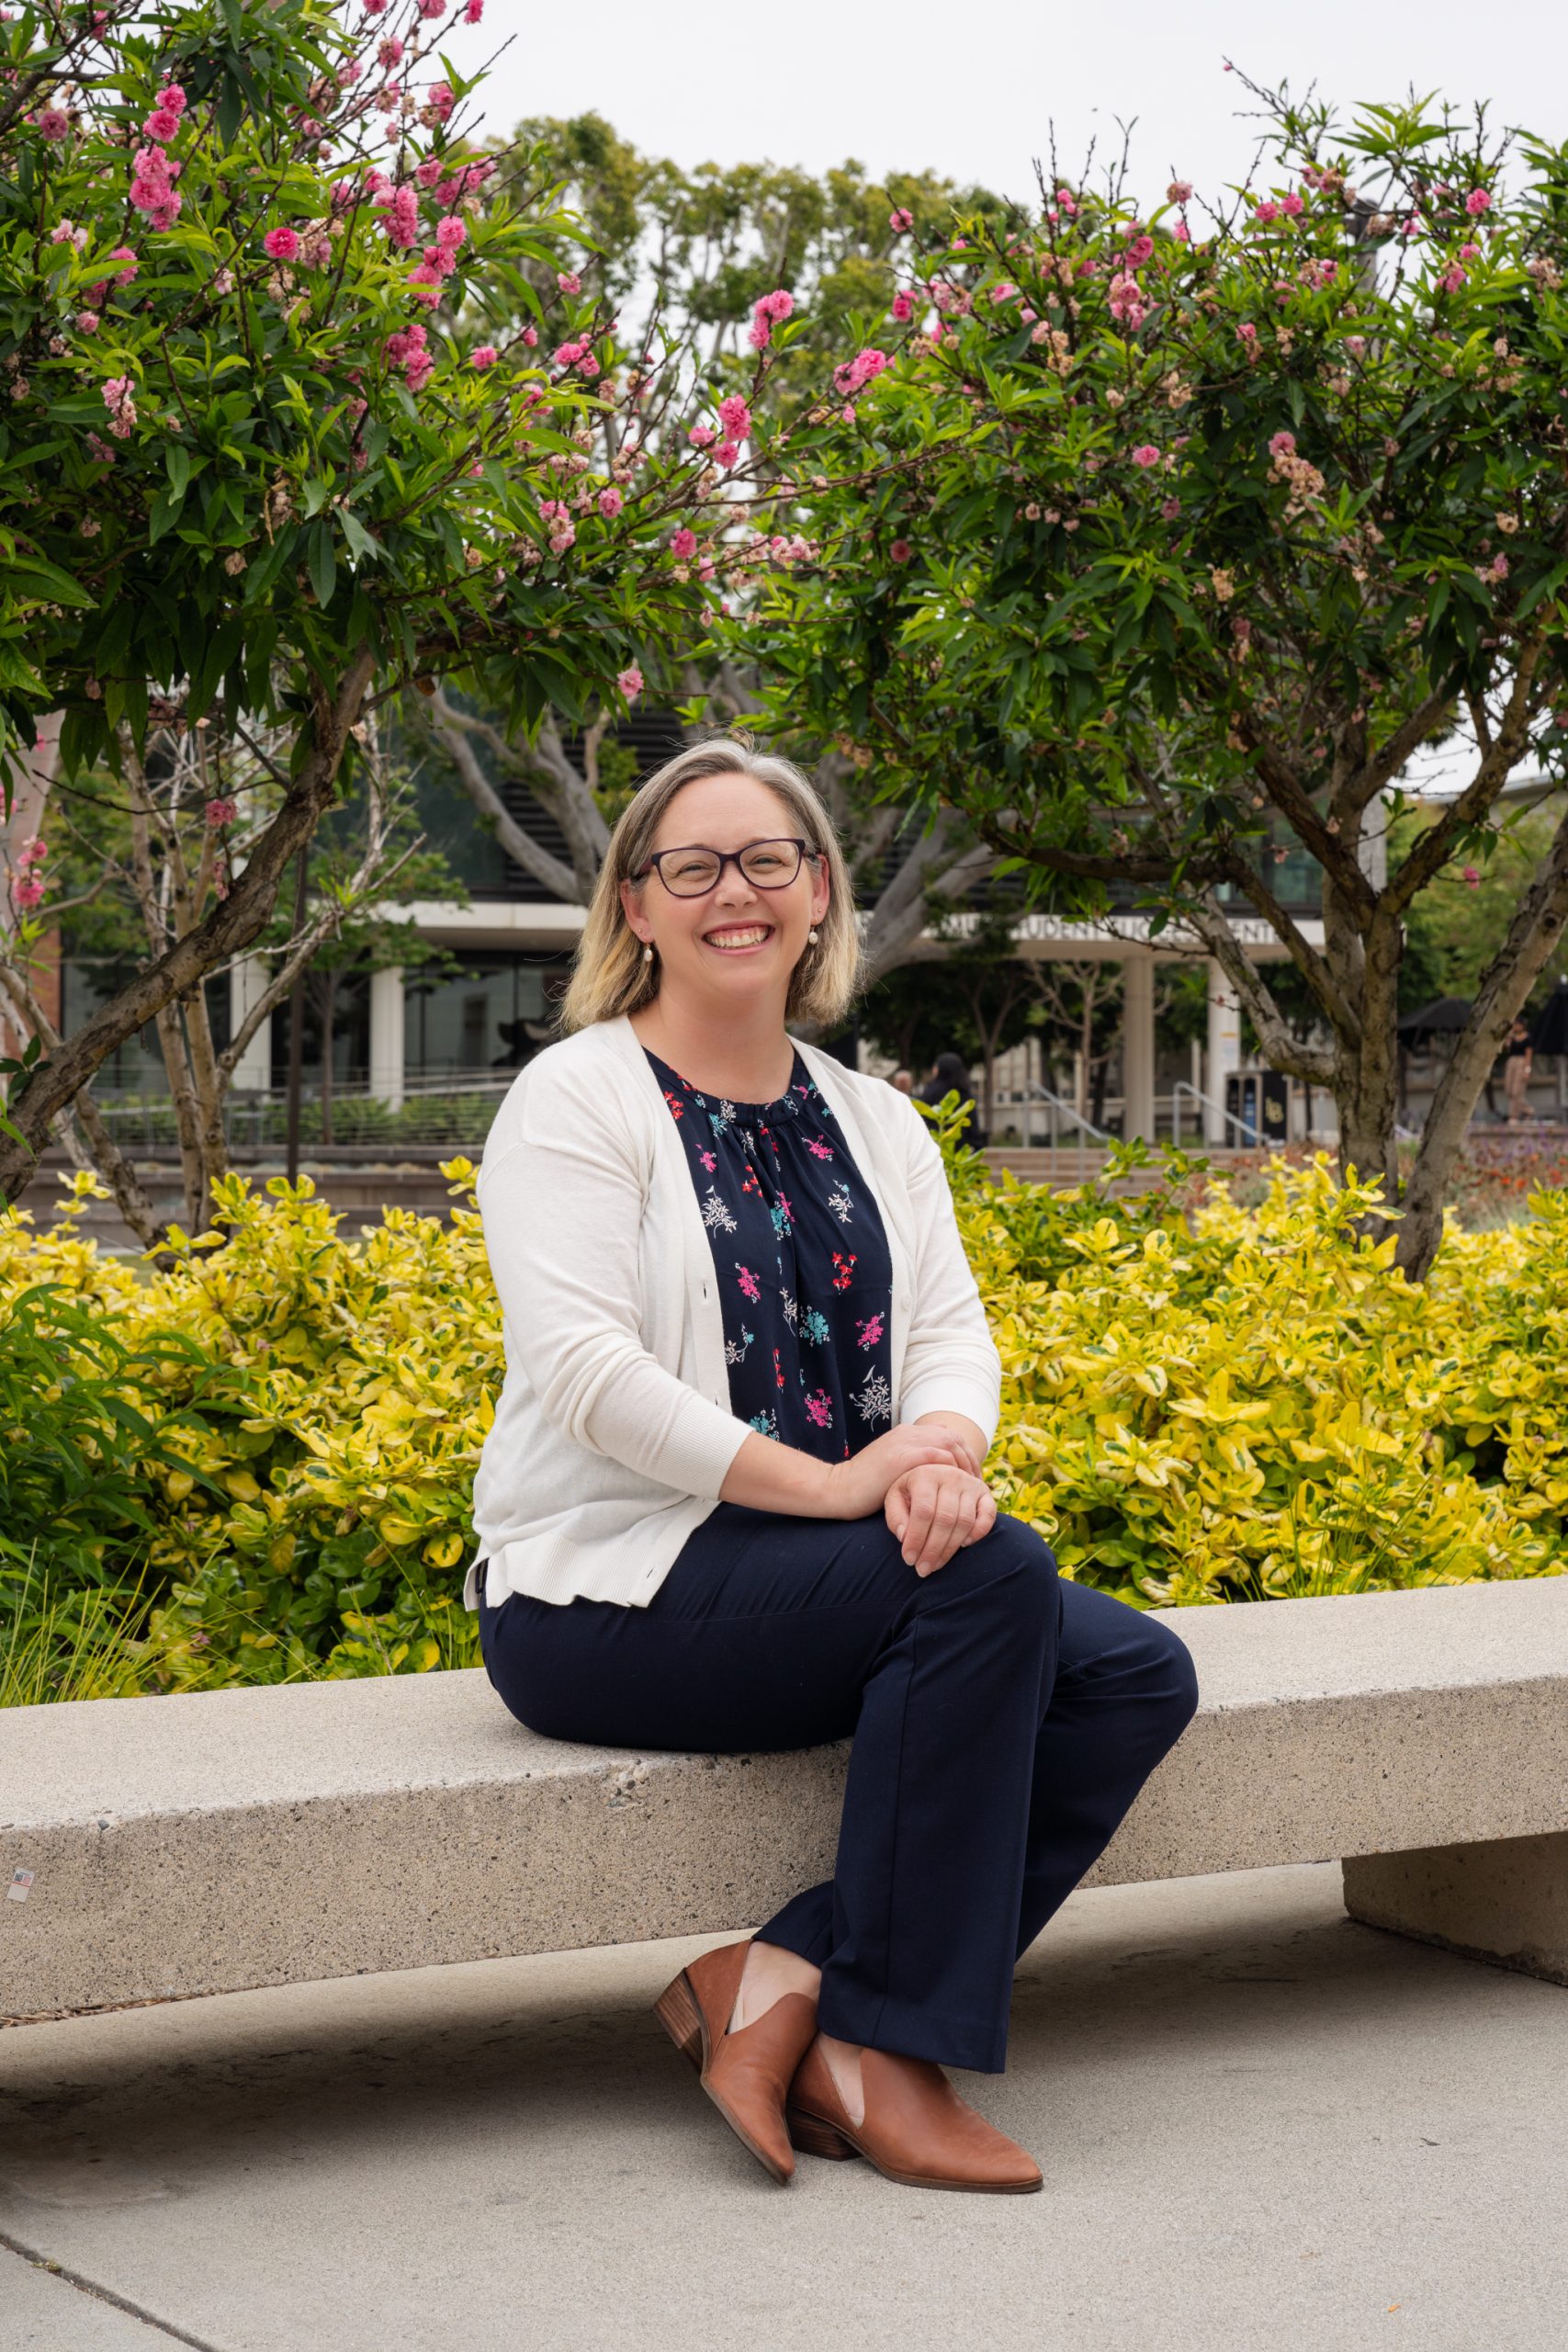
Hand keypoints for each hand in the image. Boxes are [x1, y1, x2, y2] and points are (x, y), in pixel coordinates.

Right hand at [818, 1423, 973, 1521]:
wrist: (837, 1489)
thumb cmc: (864, 1487)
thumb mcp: (892, 1469)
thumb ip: (911, 1465)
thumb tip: (935, 1478)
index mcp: (905, 1433)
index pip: (946, 1434)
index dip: (963, 1454)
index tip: (970, 1476)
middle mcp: (907, 1433)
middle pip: (952, 1437)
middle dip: (969, 1459)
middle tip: (977, 1483)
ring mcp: (903, 1443)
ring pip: (948, 1443)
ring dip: (963, 1465)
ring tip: (970, 1487)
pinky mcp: (900, 1458)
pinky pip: (936, 1457)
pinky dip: (950, 1469)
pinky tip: (955, 1486)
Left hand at [885, 1462, 996, 1576]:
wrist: (935, 1472)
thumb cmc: (911, 1492)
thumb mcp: (895, 1498)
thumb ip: (896, 1517)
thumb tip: (905, 1537)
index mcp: (925, 1475)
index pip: (923, 1511)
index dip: (916, 1539)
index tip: (909, 1559)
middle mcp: (950, 1476)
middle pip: (945, 1519)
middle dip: (933, 1550)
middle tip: (922, 1570)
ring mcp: (970, 1483)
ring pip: (964, 1521)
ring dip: (950, 1548)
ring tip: (936, 1564)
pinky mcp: (985, 1492)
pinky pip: (988, 1515)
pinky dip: (979, 1533)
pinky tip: (964, 1545)